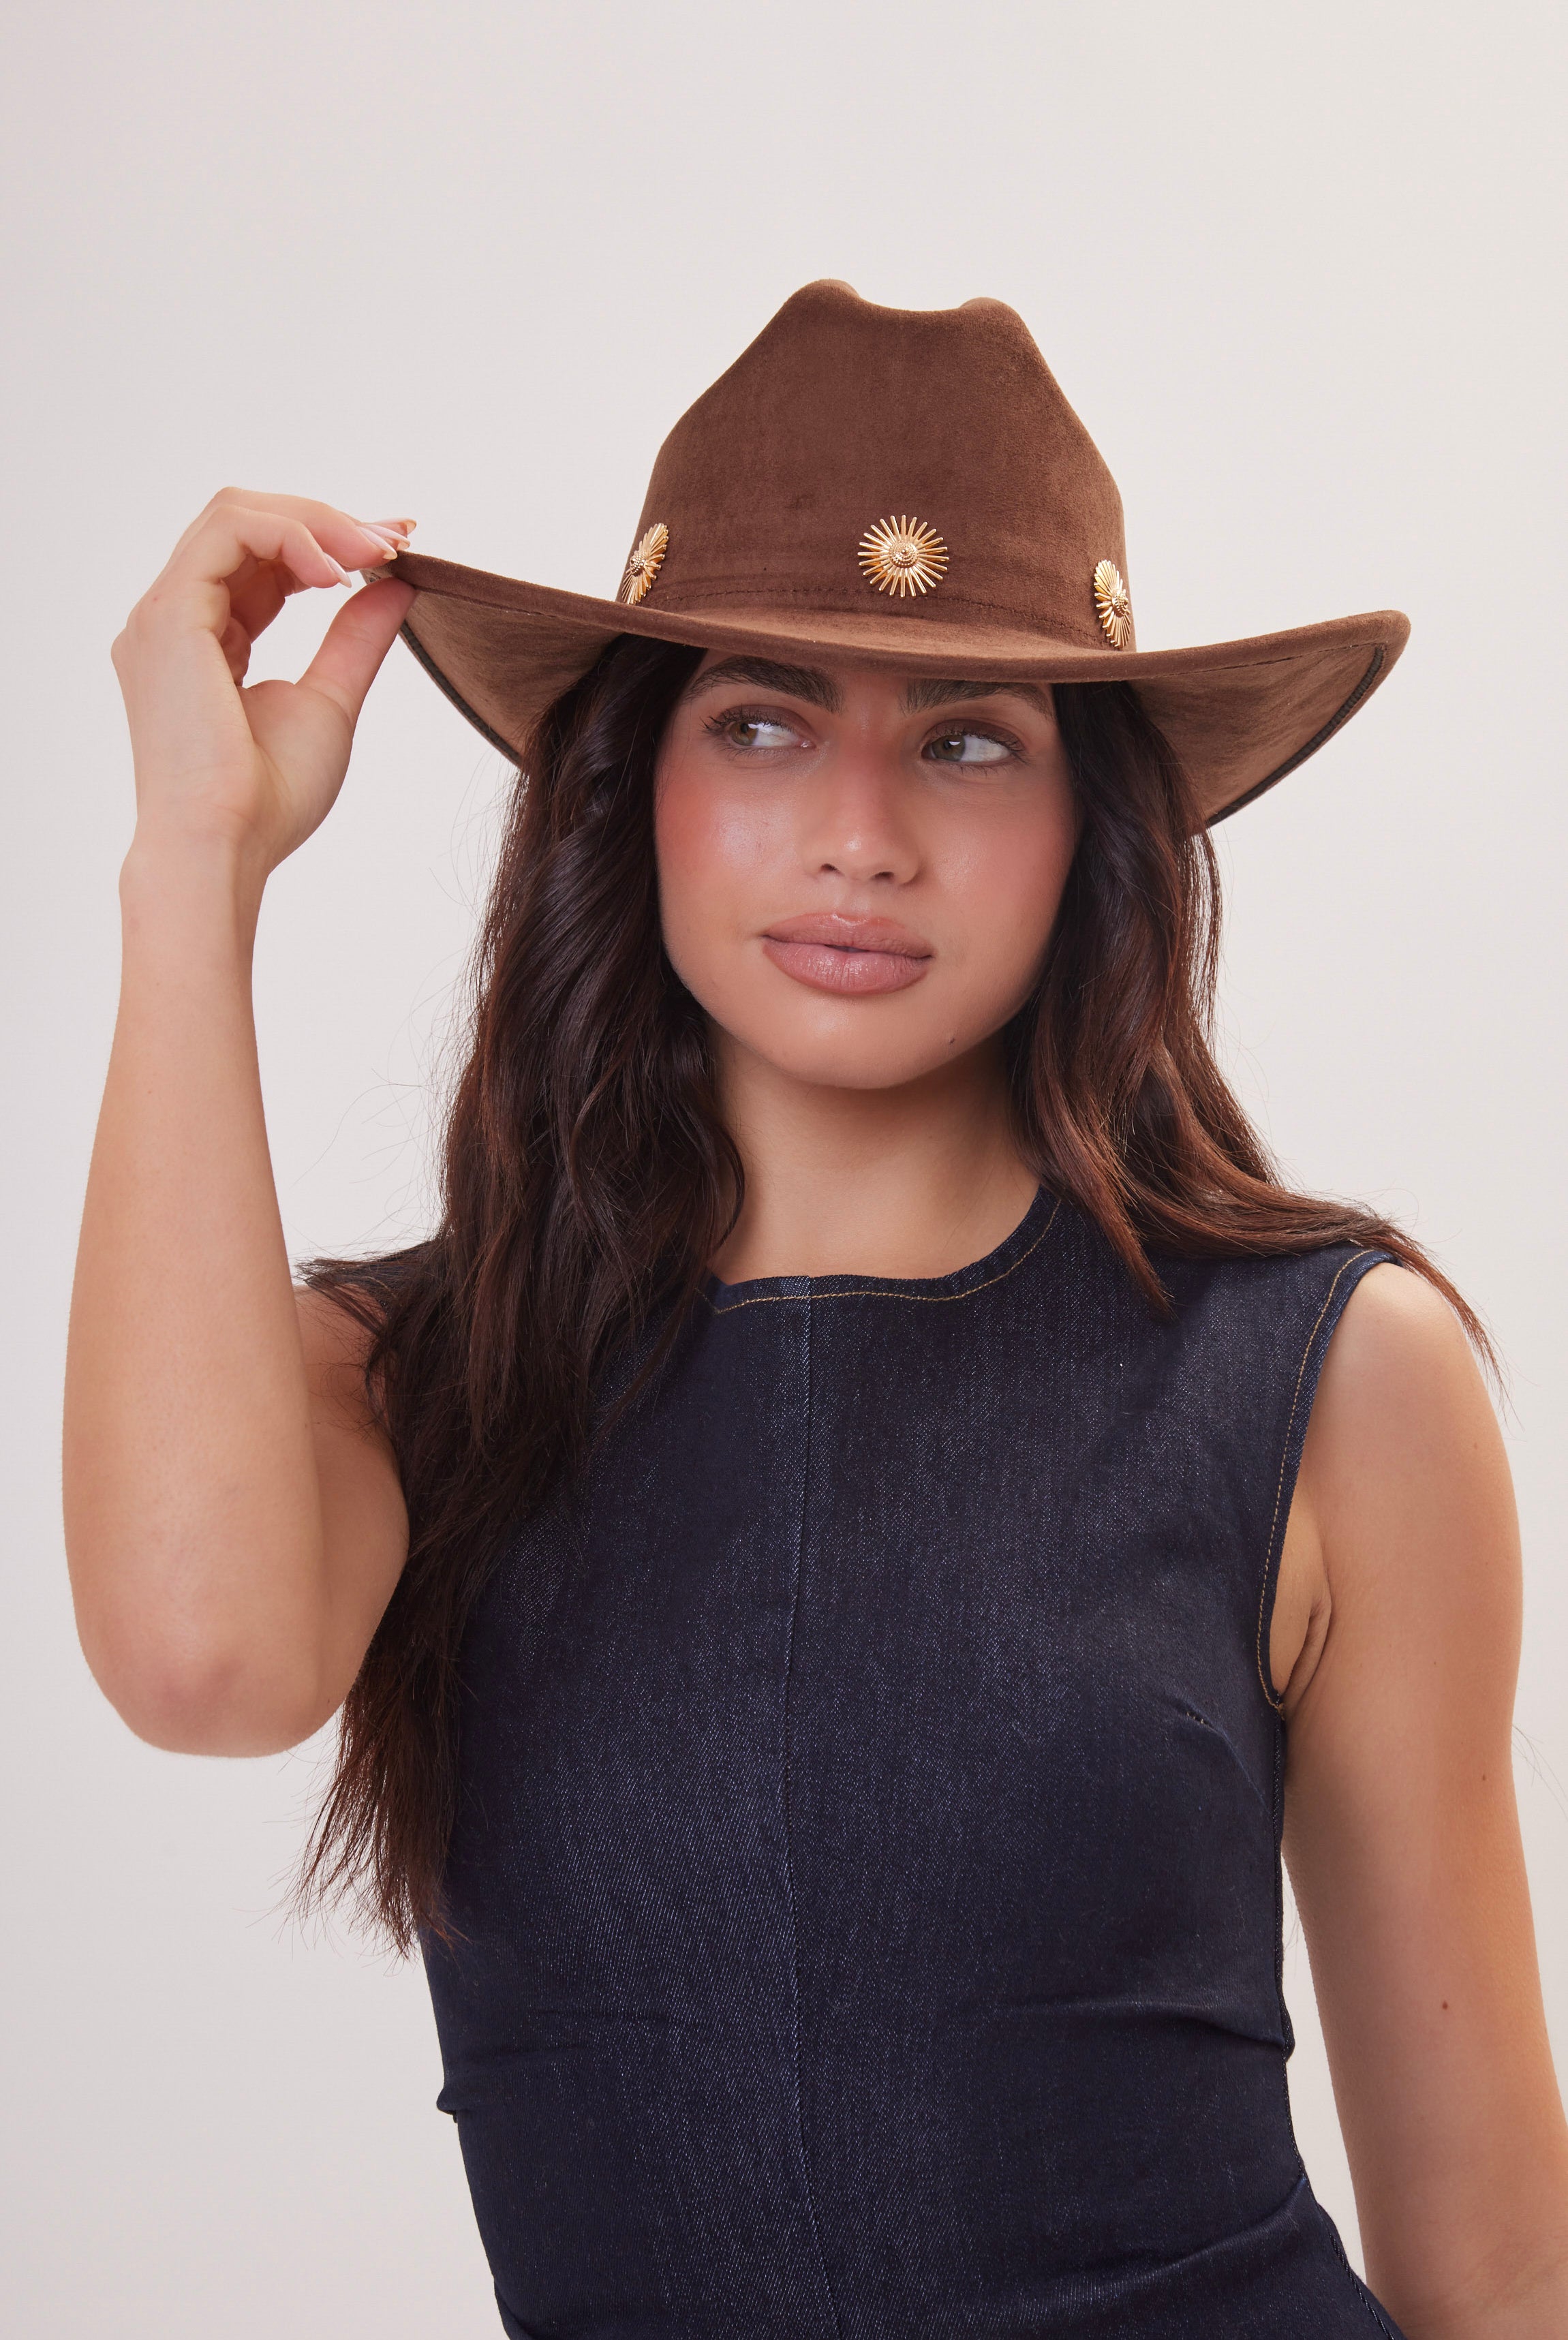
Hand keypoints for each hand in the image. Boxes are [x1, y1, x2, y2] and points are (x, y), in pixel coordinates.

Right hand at [111, 491, 417, 878]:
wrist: (225, 846)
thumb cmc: (268, 799)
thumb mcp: (329, 703)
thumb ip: (354, 640)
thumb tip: (396, 586)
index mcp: (203, 638)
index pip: (261, 560)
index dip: (328, 543)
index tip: (396, 547)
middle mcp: (172, 618)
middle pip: (246, 525)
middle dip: (328, 522)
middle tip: (397, 540)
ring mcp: (163, 613)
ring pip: (235, 515)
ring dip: (316, 523)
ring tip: (376, 552)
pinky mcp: (169, 615)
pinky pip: (229, 532)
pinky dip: (292, 536)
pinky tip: (339, 572)